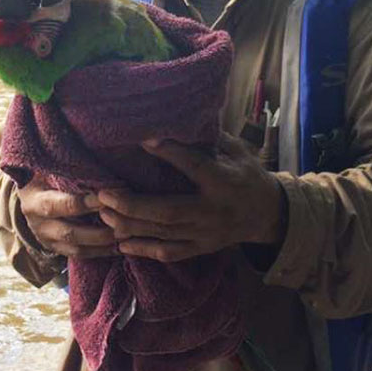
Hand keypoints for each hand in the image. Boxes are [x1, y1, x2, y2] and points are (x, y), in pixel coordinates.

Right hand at [17, 177, 118, 258]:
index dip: (85, 203)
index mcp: (34, 201)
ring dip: (103, 244)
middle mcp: (38, 224)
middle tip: (122, 224)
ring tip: (125, 237)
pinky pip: (80, 255)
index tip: (108, 199)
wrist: (31, 194)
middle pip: (70, 232)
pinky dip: (101, 252)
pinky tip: (119, 247)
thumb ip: (70, 172)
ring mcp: (46, 240)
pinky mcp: (56, 249)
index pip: (60, 205)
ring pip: (77, 248)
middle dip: (98, 231)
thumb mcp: (51, 170)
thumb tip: (101, 171)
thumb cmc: (46, 174)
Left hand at [96, 132, 286, 261]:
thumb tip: (178, 118)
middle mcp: (214, 211)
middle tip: (105, 194)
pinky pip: (169, 252)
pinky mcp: (201, 248)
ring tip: (104, 213)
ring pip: (164, 234)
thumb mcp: (236, 151)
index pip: (196, 167)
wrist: (268, 214)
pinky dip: (143, 249)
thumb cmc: (247, 174)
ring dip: (131, 225)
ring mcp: (207, 234)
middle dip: (134, 205)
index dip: (171, 153)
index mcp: (226, 181)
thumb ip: (209, 138)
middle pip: (170, 211)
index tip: (144, 140)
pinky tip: (120, 242)